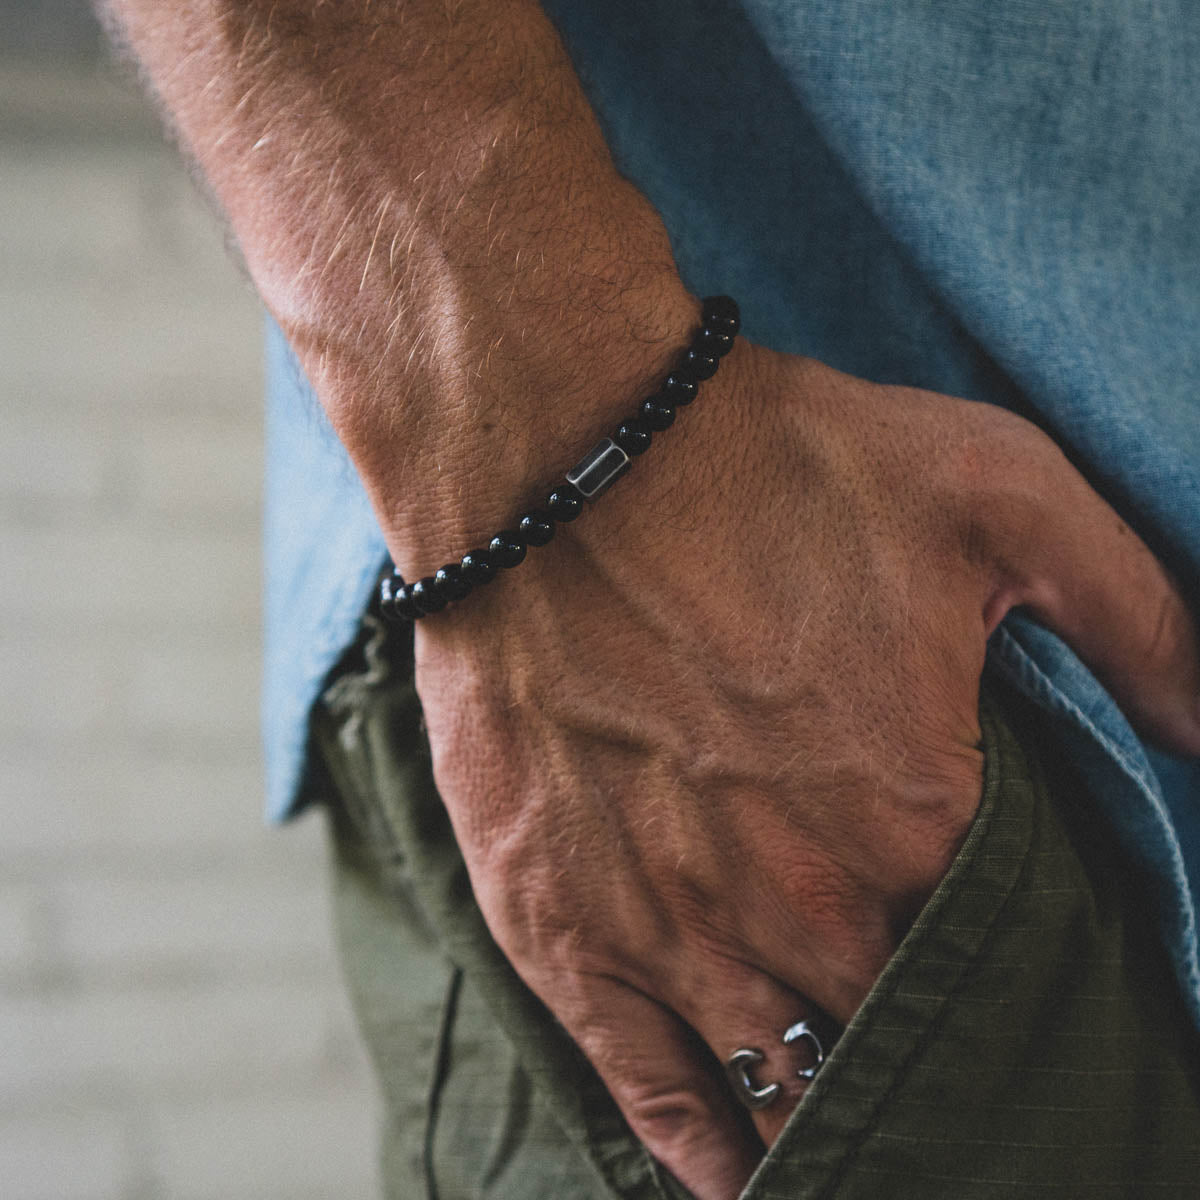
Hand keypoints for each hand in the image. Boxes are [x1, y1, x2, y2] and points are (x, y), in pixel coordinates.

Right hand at [412, 340, 1199, 1199]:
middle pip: (898, 1032)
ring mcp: (679, 932)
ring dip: (832, 1112)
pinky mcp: (568, 927)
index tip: (1021, 976)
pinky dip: (703, 1149)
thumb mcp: (1000, 492)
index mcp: (923, 819)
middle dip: (932, 1044)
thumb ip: (1140, 619)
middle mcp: (807, 907)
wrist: (561, 463)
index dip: (1020, 974)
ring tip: (865, 1126)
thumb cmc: (771, 466)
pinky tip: (738, 1174)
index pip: (1009, 961)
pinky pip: (651, 1088)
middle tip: (946, 1050)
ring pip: (784, 1081)